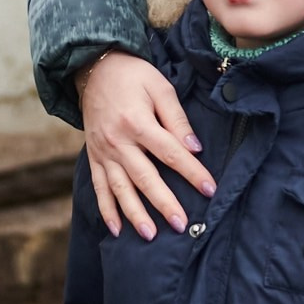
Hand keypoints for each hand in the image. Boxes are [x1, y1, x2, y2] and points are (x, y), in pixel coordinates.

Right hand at [74, 51, 214, 239]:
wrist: (94, 68)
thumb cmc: (133, 76)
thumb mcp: (160, 87)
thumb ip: (177, 119)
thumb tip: (195, 148)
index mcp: (137, 122)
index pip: (170, 153)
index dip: (192, 172)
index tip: (210, 189)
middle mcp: (118, 141)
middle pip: (144, 177)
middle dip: (164, 203)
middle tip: (182, 225)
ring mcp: (103, 152)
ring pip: (120, 188)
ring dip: (134, 214)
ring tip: (150, 235)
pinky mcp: (94, 157)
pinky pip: (99, 187)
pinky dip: (106, 210)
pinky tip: (116, 230)